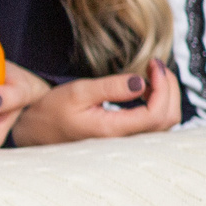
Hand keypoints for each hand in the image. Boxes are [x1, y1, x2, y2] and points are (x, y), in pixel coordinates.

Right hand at [7, 60, 183, 145]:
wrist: (35, 131)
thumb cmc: (52, 111)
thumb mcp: (78, 92)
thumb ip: (111, 87)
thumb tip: (141, 82)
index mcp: (112, 131)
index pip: (156, 113)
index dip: (163, 86)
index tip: (153, 64)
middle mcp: (123, 141)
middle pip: (168, 119)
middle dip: (170, 88)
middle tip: (156, 66)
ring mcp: (126, 142)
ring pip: (166, 123)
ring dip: (167, 96)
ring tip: (152, 75)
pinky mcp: (125, 138)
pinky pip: (156, 124)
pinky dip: (160, 103)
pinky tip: (147, 89)